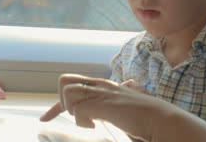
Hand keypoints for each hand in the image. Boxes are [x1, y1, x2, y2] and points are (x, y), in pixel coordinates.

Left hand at [40, 74, 163, 140]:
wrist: (160, 118)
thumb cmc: (146, 115)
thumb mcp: (125, 106)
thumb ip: (113, 105)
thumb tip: (110, 109)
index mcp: (105, 85)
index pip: (74, 84)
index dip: (57, 104)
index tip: (45, 118)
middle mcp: (101, 85)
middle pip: (64, 80)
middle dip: (61, 102)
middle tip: (76, 116)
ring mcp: (102, 93)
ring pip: (68, 93)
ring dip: (72, 110)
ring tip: (88, 121)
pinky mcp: (103, 104)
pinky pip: (78, 110)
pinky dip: (81, 121)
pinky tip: (94, 125)